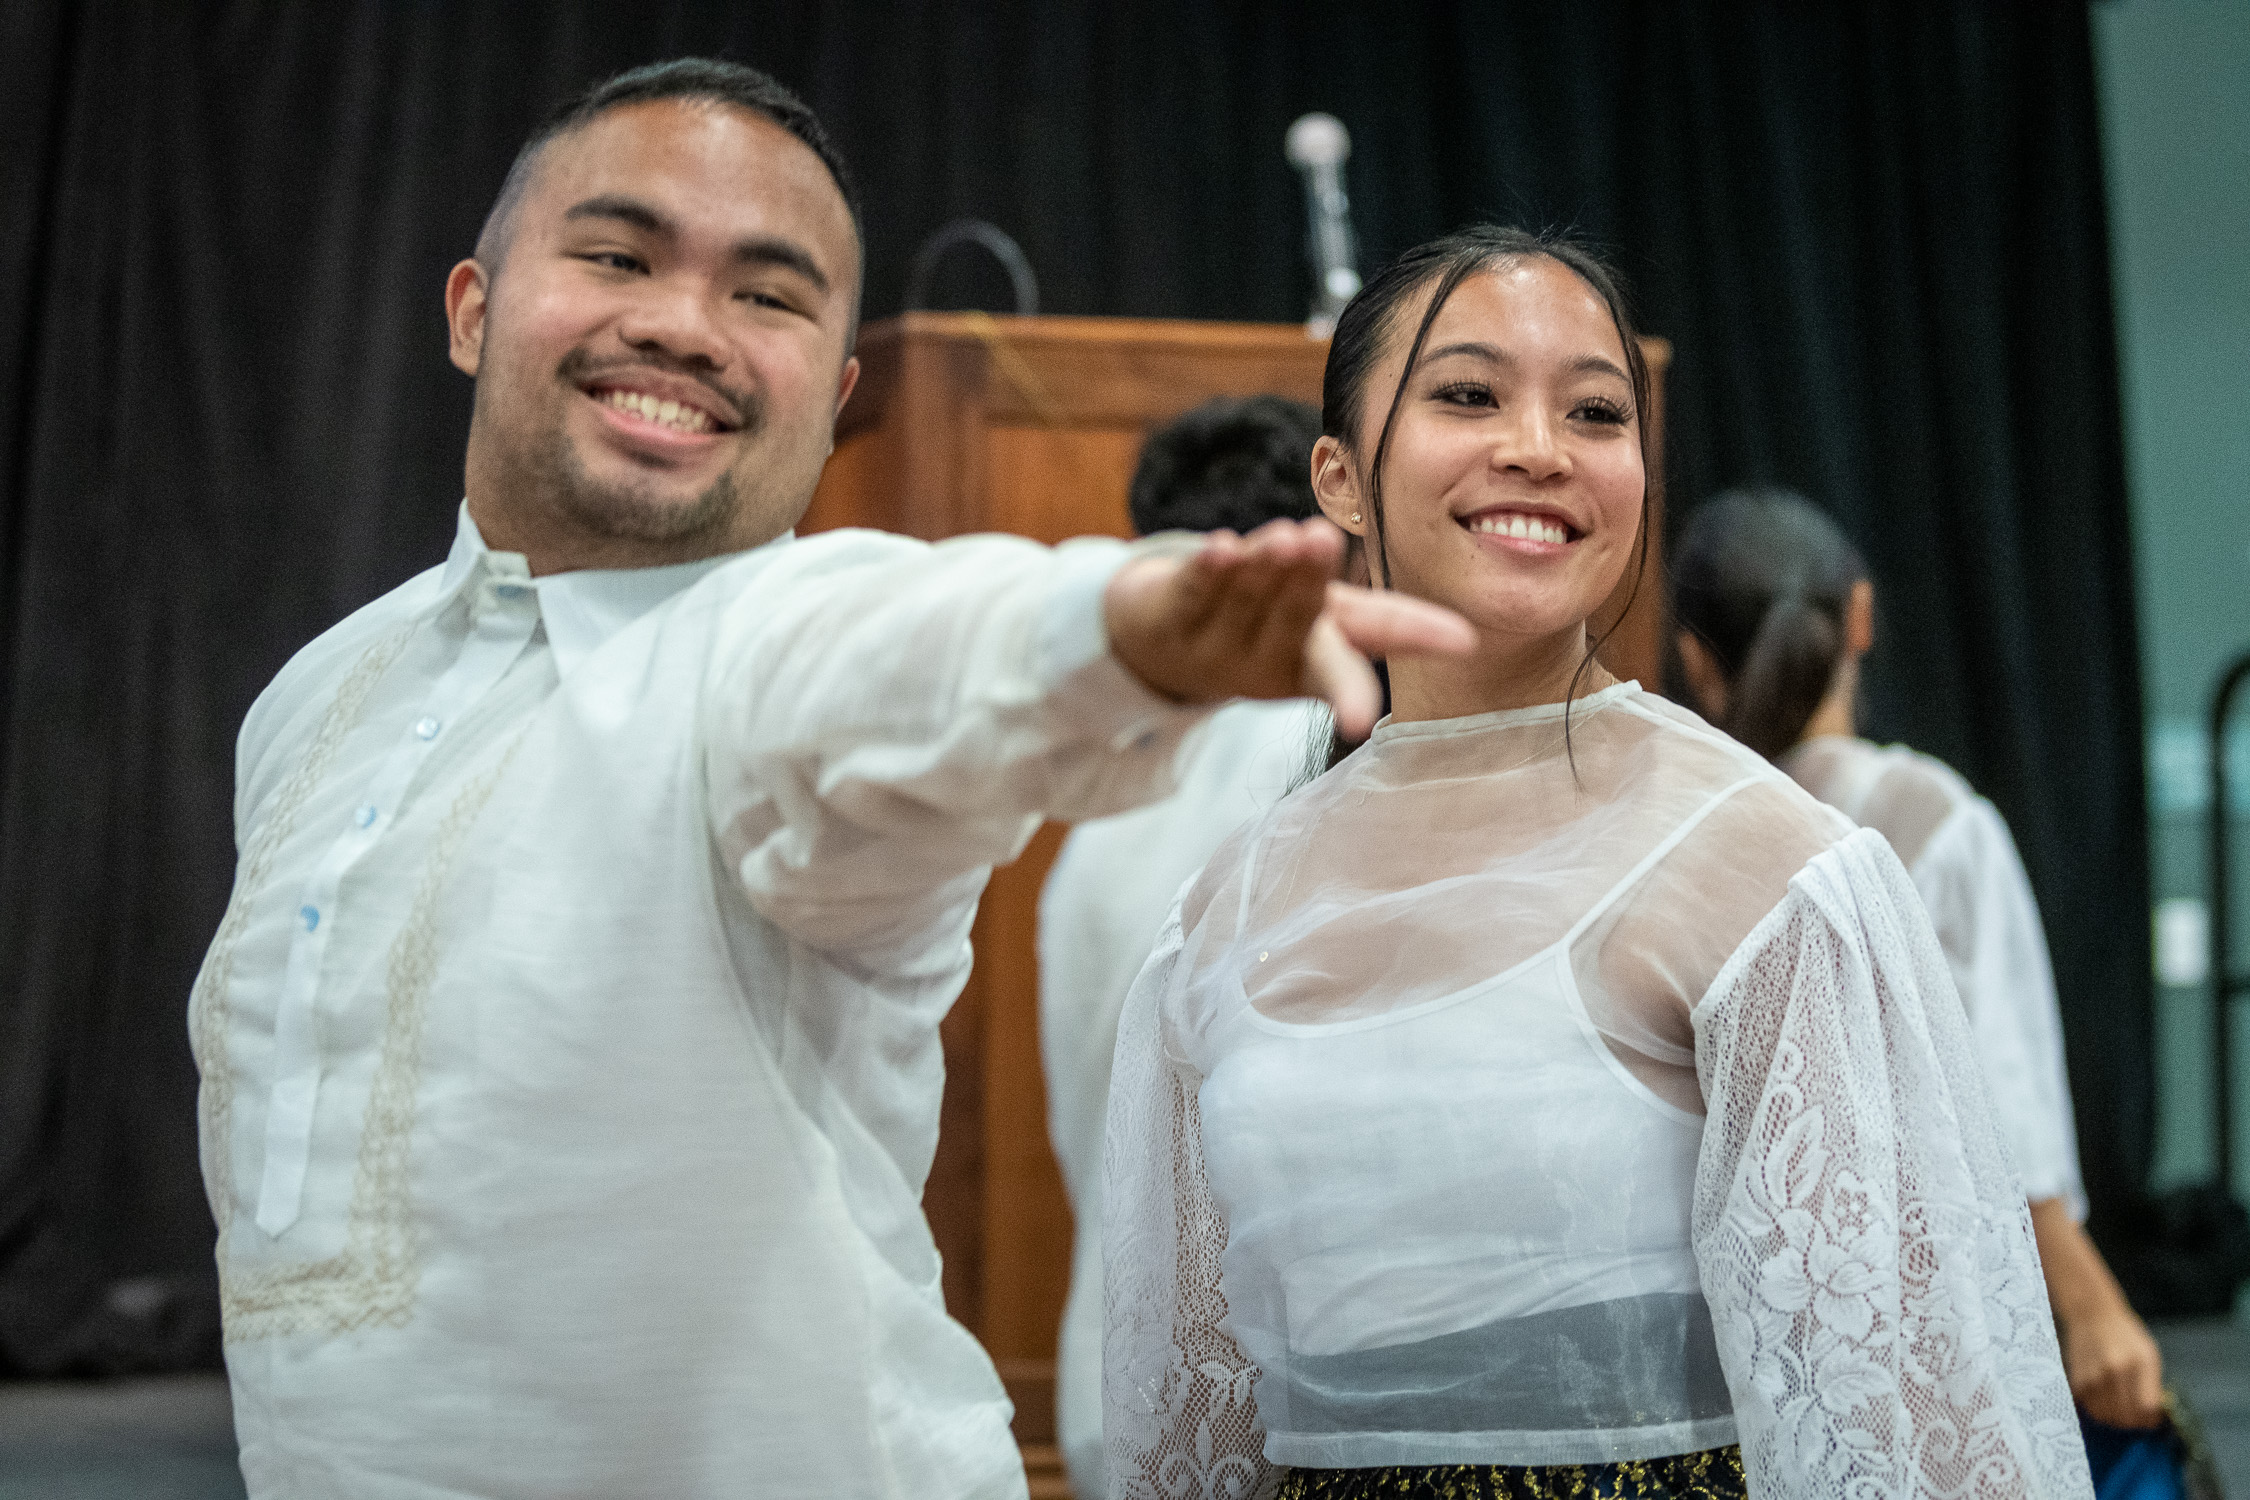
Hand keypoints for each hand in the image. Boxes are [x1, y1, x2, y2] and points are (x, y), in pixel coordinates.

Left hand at [1102, 518, 1473, 739]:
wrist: (1163, 638)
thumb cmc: (1270, 623)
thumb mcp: (1333, 627)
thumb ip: (1391, 626)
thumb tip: (1467, 640)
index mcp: (1307, 666)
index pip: (1337, 677)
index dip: (1352, 696)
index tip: (1362, 722)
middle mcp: (1261, 658)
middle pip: (1290, 622)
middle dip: (1305, 586)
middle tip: (1322, 545)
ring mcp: (1211, 642)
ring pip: (1243, 600)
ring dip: (1263, 567)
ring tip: (1286, 536)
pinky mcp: (1169, 617)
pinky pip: (1191, 591)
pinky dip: (1208, 569)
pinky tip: (1222, 546)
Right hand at [2063, 1305, 2165, 1429]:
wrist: (2091, 1315)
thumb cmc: (2125, 1335)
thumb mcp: (2148, 1354)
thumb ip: (2153, 1384)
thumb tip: (2153, 1415)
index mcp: (2139, 1363)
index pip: (2147, 1407)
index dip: (2151, 1419)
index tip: (2152, 1418)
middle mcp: (2115, 1371)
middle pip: (2126, 1416)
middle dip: (2135, 1423)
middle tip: (2137, 1418)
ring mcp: (2093, 1376)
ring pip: (2107, 1417)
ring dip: (2116, 1421)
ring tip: (2121, 1411)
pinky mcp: (2077, 1380)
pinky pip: (2090, 1409)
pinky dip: (2099, 1412)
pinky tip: (2105, 1403)